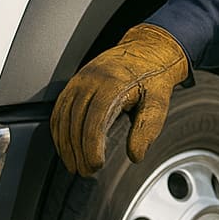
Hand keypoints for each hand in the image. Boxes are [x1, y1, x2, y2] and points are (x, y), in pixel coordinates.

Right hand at [50, 23, 189, 175]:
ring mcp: (80, 79)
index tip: (96, 164)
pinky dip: (59, 129)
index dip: (92, 146)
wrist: (148, 48)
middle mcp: (92, 79)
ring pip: (64, 116)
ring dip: (65, 144)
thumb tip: (135, 155)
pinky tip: (65, 145)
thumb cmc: (153, 76)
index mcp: (114, 83)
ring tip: (74, 164)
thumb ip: (147, 129)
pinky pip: (60, 108)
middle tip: (85, 171)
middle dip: (78, 151)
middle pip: (76, 121)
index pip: (95, 120)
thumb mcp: (159, 101)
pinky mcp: (75, 81)